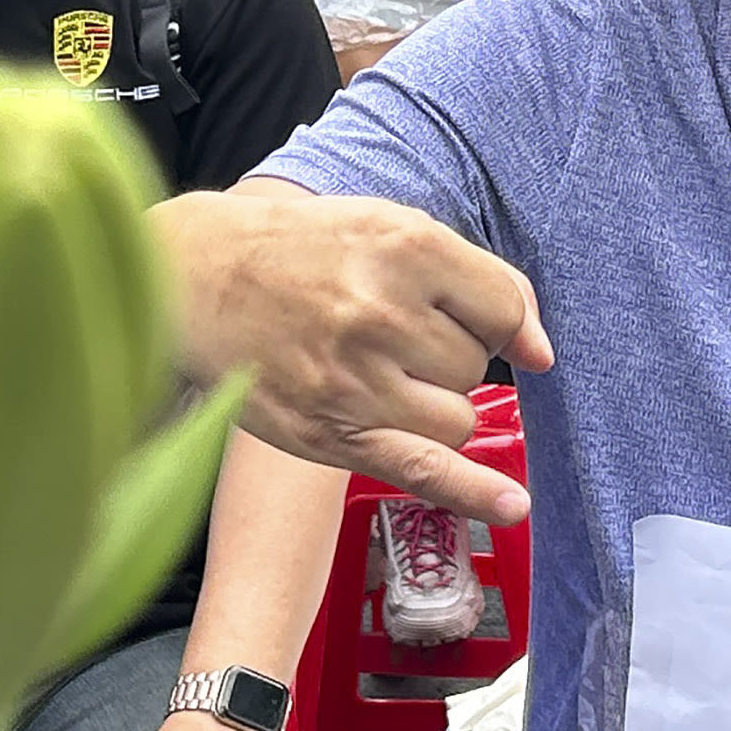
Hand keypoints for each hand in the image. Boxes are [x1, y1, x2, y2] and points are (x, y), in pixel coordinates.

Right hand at [151, 188, 548, 519]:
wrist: (191, 278)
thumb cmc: (296, 251)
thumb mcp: (385, 225)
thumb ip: (473, 277)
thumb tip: (540, 351)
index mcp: (403, 244)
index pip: (503, 306)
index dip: (498, 320)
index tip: (485, 324)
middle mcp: (382, 311)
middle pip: (472, 365)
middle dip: (444, 353)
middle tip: (382, 331)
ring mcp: (355, 377)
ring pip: (456, 417)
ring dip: (432, 403)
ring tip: (375, 373)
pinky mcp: (332, 432)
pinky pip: (423, 469)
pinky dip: (473, 491)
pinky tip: (513, 506)